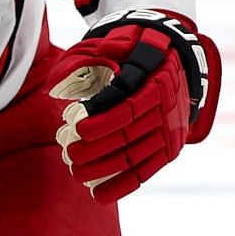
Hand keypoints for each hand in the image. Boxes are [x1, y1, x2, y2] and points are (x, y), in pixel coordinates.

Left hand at [49, 10, 219, 201]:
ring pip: (136, 157)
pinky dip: (123, 185)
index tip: (77, 128)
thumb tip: (59, 83)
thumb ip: (92, 56)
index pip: (130, 108)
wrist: (175, 56)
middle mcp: (169, 109)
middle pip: (130, 136)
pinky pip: (147, 171)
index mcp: (158, 81)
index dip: (104, 121)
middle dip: (97, 150)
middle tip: (69, 154)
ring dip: (104, 169)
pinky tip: (99, 195)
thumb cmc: (136, 47)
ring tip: (76, 172)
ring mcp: (170, 131)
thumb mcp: (120, 40)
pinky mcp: (170, 148)